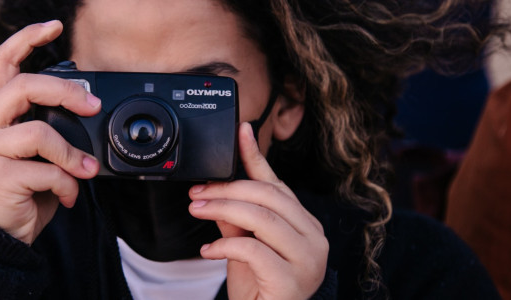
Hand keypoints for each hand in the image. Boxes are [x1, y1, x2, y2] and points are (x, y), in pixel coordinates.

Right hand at [0, 20, 101, 244]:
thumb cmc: (21, 194)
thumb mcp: (36, 156)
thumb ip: (50, 131)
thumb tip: (87, 114)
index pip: (3, 64)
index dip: (26, 39)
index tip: (54, 27)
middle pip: (24, 86)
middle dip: (66, 91)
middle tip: (93, 107)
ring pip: (39, 133)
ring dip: (72, 154)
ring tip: (86, 171)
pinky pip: (46, 171)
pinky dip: (67, 184)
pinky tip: (69, 196)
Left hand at [188, 122, 328, 298]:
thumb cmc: (259, 288)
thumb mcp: (244, 246)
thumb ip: (235, 217)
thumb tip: (215, 187)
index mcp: (305, 224)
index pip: (278, 183)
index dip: (256, 156)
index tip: (240, 131)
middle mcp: (314, 237)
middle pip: (269, 196)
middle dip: (227, 189)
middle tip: (196, 193)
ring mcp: (308, 259)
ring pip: (262, 217)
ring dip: (223, 209)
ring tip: (197, 210)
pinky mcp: (292, 280)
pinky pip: (254, 250)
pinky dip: (225, 246)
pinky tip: (208, 251)